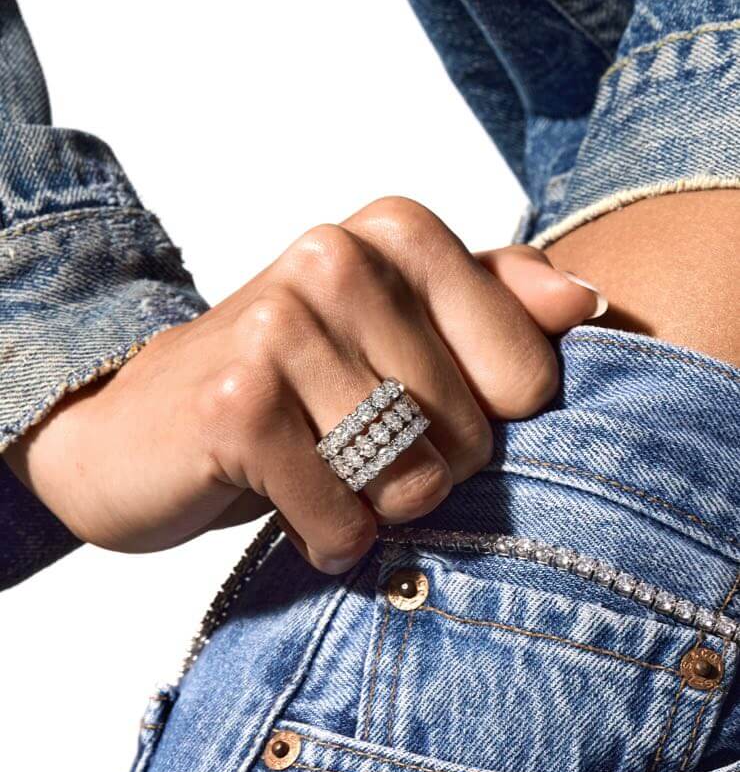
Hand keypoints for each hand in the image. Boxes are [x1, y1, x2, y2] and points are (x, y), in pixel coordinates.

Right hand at [4, 197, 604, 572]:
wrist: (132, 432)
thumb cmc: (283, 389)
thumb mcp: (390, 334)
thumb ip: (494, 302)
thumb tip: (587, 301)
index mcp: (392, 231)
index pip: (526, 373)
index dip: (484, 428)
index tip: (418, 418)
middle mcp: (335, 256)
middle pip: (469, 435)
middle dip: (425, 478)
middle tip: (356, 456)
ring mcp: (280, 325)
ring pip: (410, 479)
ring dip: (374, 512)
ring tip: (324, 480)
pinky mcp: (236, 403)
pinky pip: (343, 518)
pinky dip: (328, 540)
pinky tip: (294, 512)